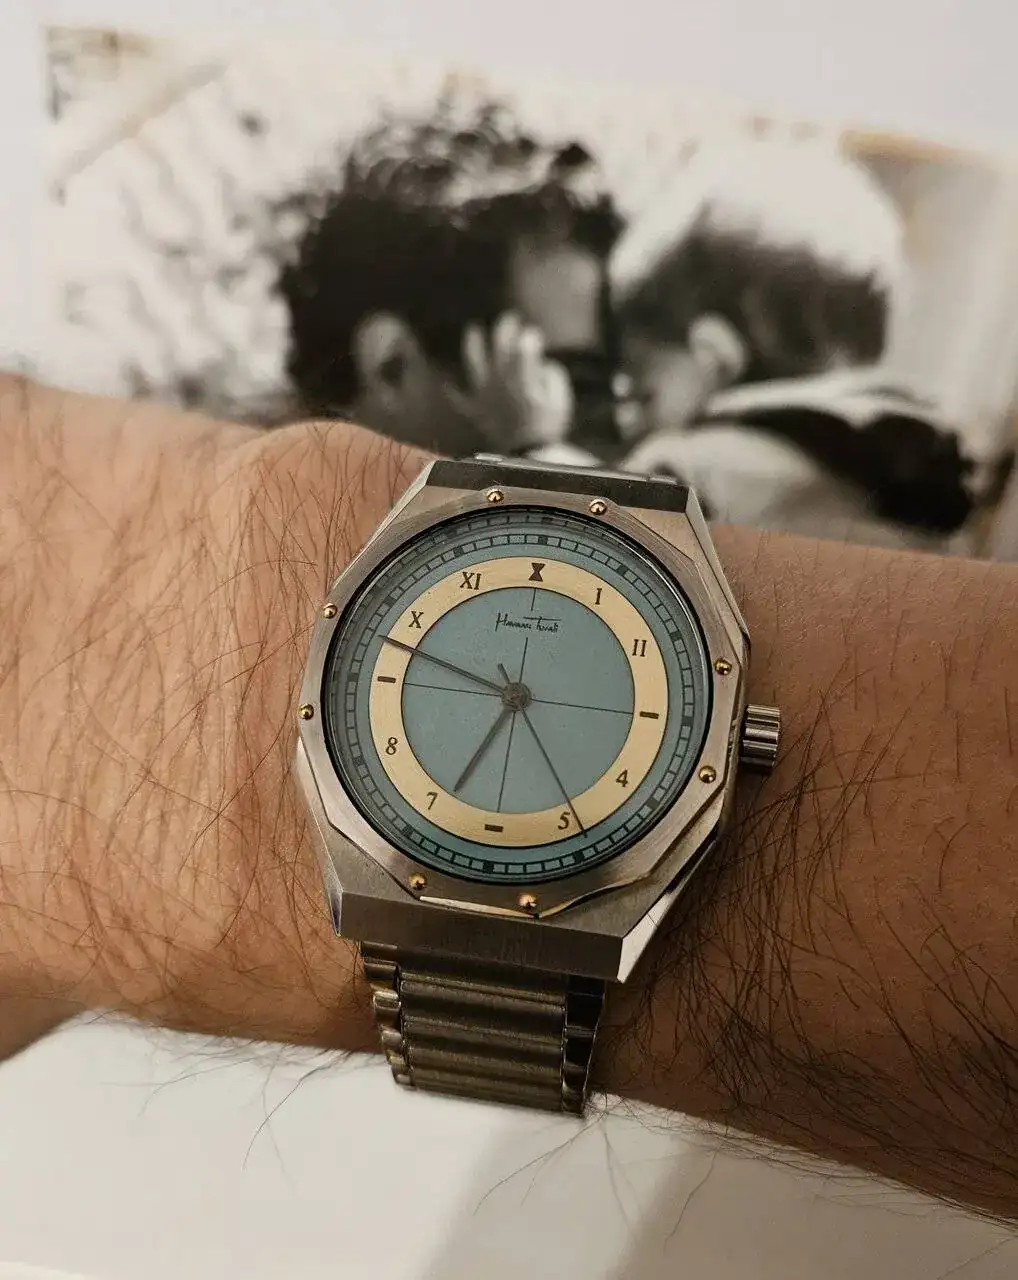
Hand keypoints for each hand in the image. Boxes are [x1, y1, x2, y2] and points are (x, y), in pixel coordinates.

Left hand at [455, 312, 572, 451]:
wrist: (527, 453)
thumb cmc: (548, 426)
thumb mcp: (561, 399)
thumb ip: (553, 375)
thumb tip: (543, 364)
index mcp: (521, 373)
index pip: (524, 344)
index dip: (530, 337)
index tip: (535, 336)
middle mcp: (499, 377)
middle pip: (499, 345)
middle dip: (505, 328)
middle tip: (510, 319)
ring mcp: (484, 393)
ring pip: (473, 361)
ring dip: (472, 343)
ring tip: (473, 330)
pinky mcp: (476, 409)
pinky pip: (460, 398)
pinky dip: (453, 390)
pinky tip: (448, 383)